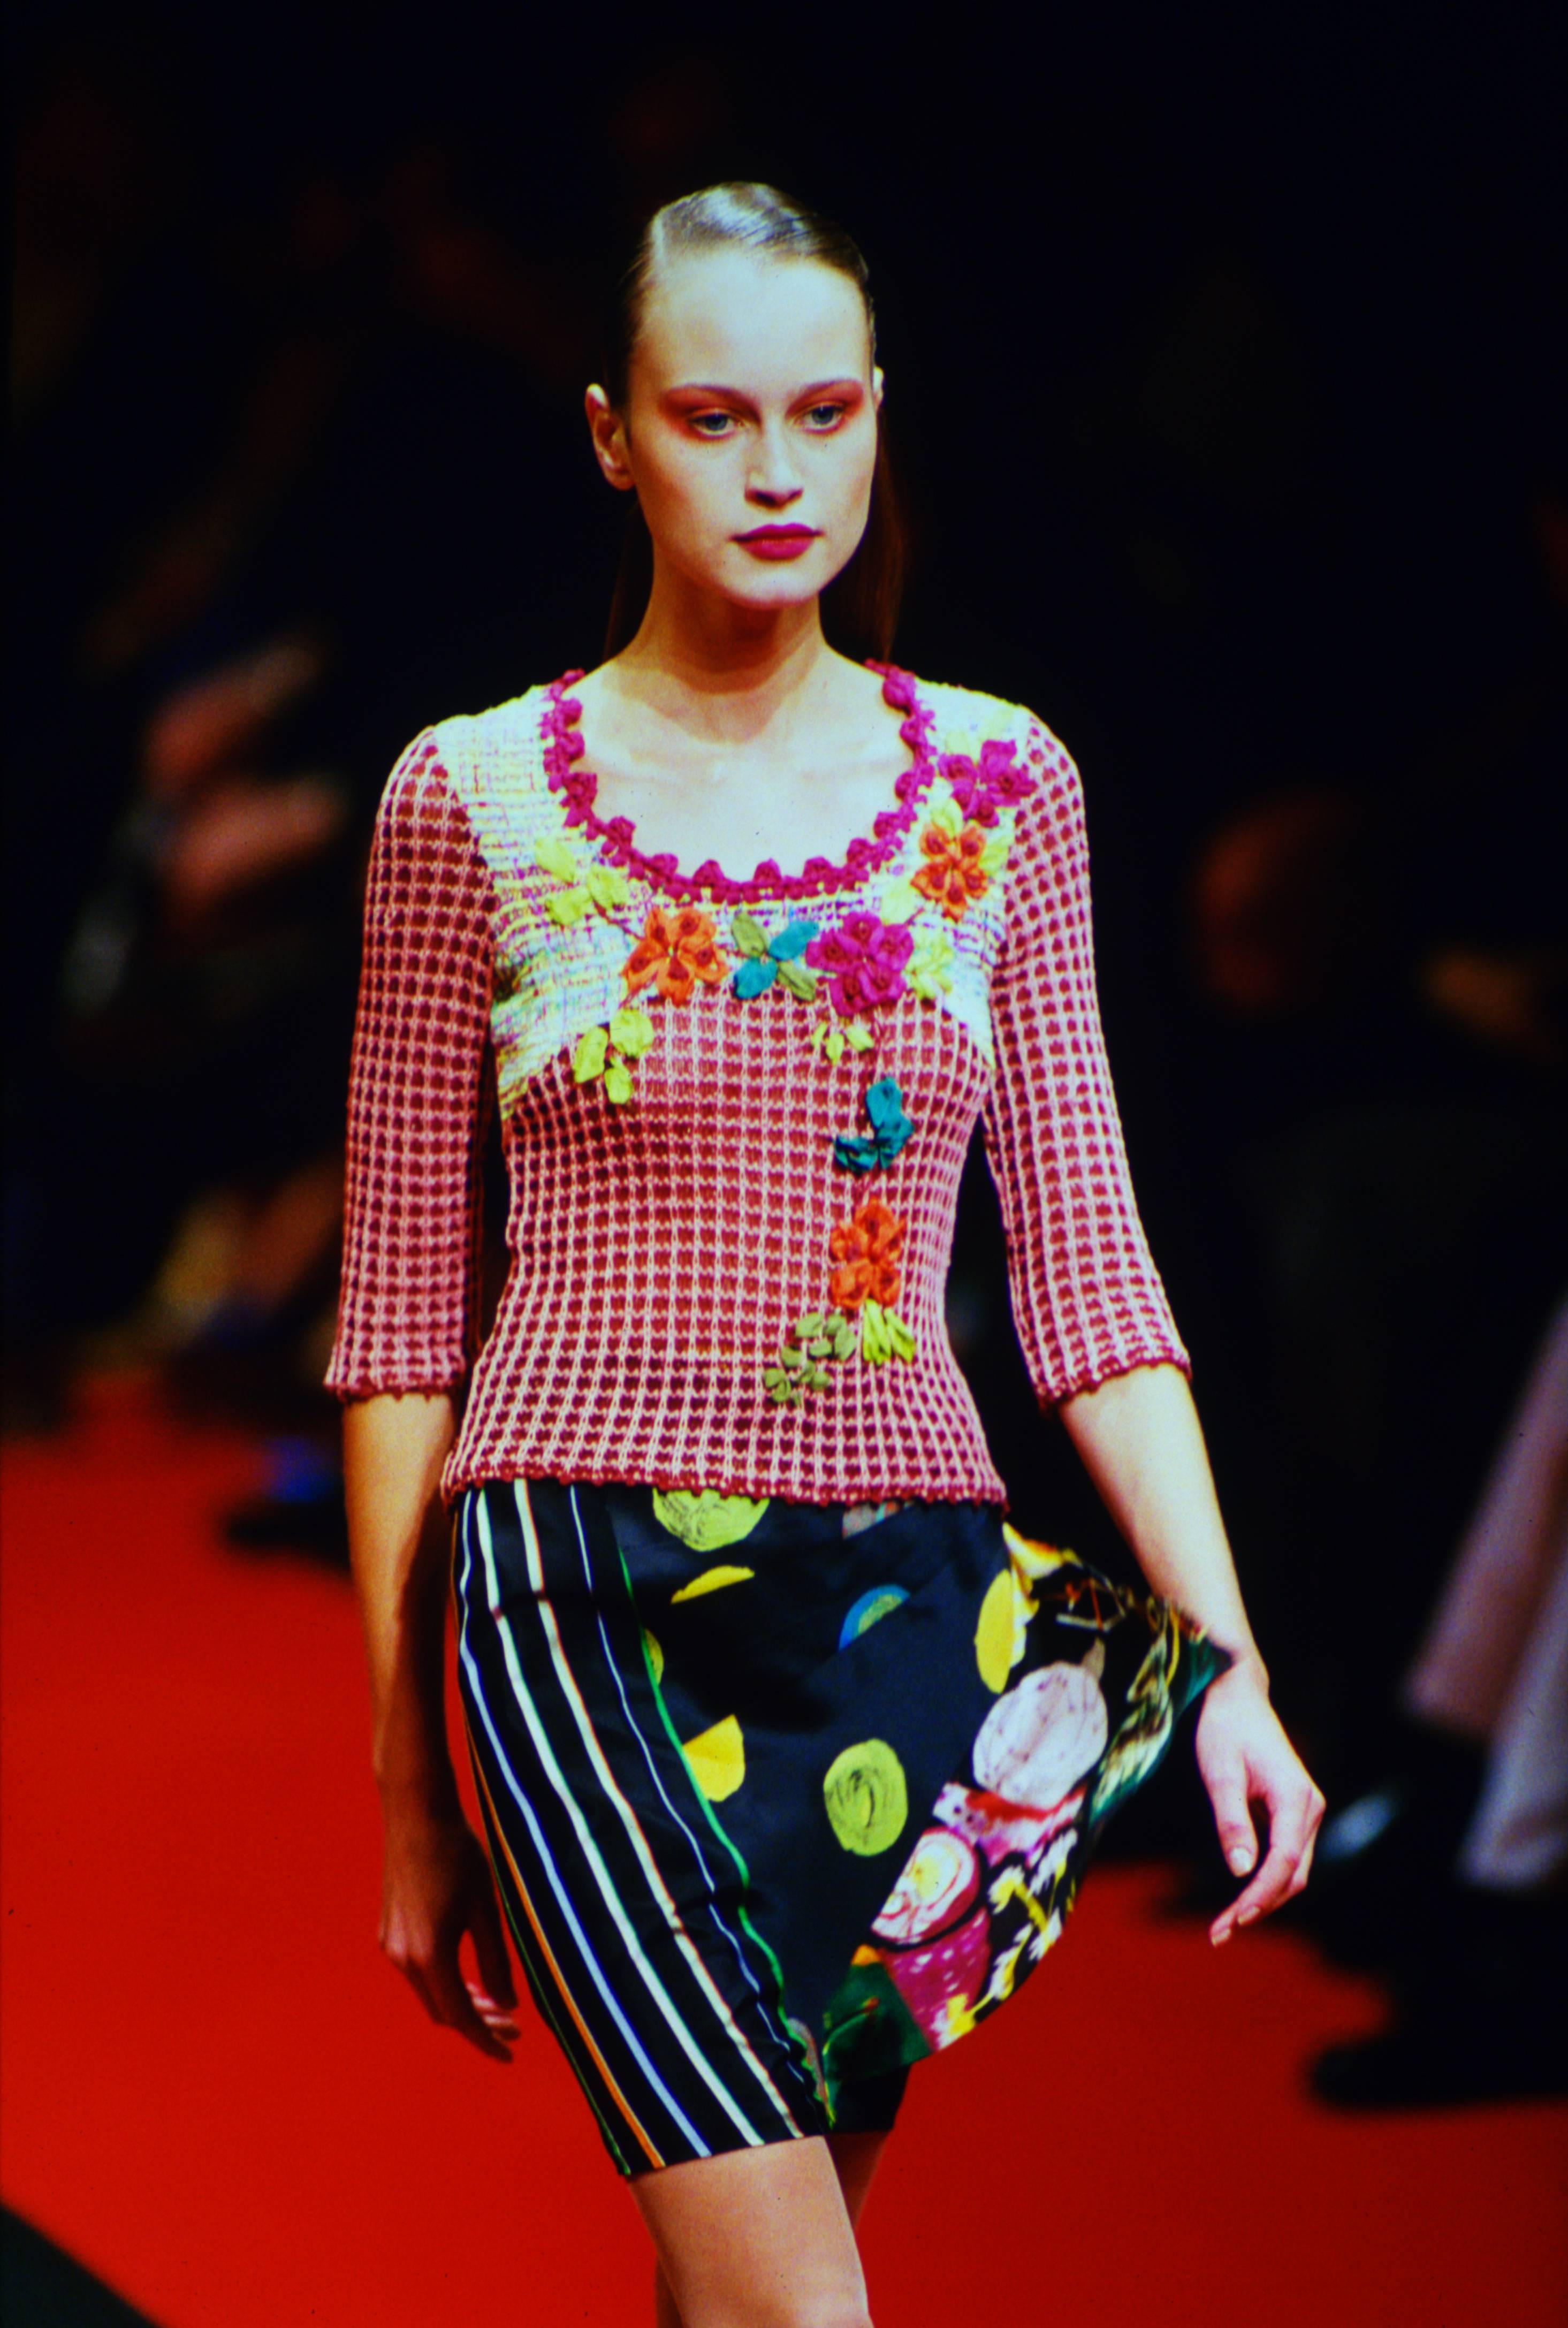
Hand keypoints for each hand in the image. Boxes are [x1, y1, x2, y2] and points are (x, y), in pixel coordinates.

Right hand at [378, 1805, 519, 2061]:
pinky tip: (469, 1976)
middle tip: (513, 2025)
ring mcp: (391, 1945)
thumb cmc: (457, 1855)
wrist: (416, 1814)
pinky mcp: (388, 1932)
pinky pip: (418, 1973)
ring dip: (461, 2003)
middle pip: (443, 2011)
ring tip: (496, 2002)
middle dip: (478, 2023)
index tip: (509, 2052)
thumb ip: (496, 1961)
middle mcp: (403, 1958)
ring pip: (429, 1993)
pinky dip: (445, 1983)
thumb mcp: (486, 1909)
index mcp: (430, 1955)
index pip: (461, 2017)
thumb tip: (508, 2005)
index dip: (486, 2039)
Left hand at [1195, 1659, 1325, 1945]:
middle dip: (1259, 1907)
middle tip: (1219, 1933)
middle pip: (1293, 1874)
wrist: (1237, 1695)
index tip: (1234, 1920)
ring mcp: (1305, 1811)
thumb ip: (1231, 1820)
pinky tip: (1237, 1898)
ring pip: (1292, 1870)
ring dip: (1262, 1899)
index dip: (1261, 1895)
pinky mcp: (1293, 1813)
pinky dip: (1265, 1880)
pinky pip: (1286, 1856)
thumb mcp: (1220, 1773)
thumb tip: (1239, 1869)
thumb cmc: (1225, 1729)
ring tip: (1224, 1924)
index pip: (1285, 1861)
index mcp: (1295, 1798)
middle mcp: (1309, 1808)